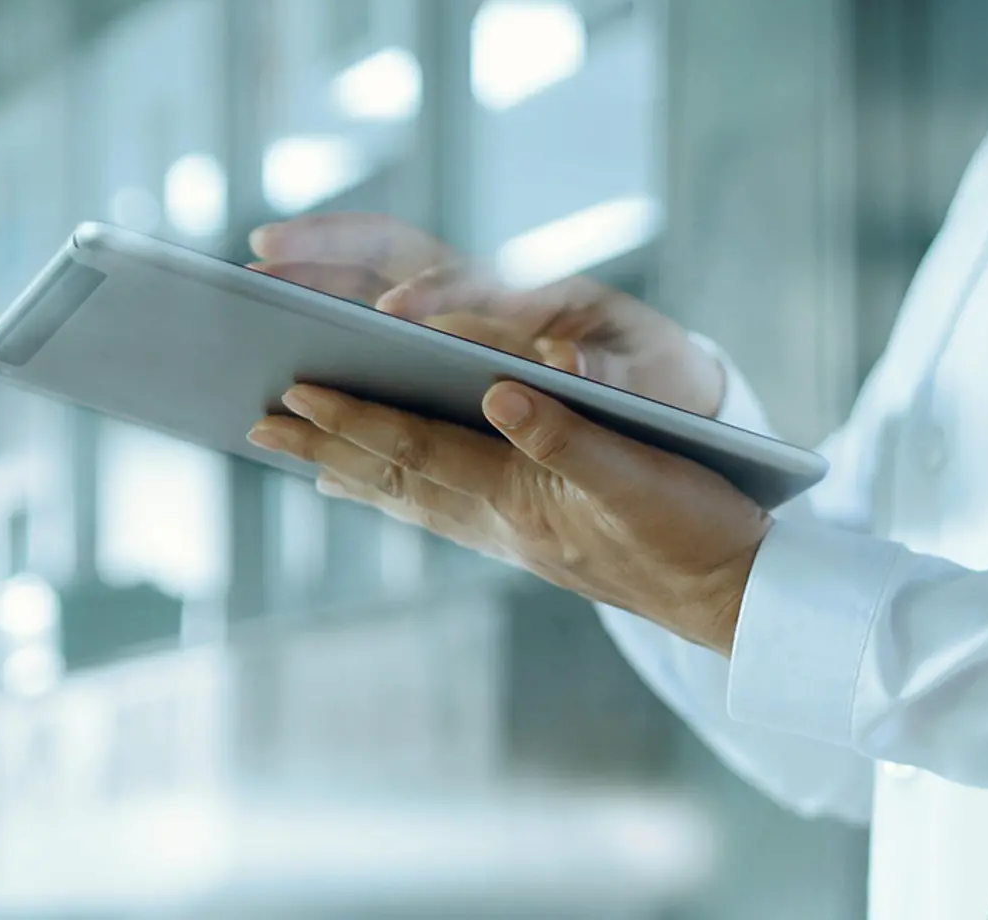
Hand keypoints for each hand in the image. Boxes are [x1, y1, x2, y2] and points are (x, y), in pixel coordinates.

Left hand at [247, 381, 769, 655]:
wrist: (730, 596)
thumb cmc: (694, 531)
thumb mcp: (639, 477)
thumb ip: (569, 436)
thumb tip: (500, 392)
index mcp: (520, 496)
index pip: (418, 448)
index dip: (355, 419)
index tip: (292, 392)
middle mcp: (503, 521)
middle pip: (395, 478)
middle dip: (325, 450)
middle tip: (257, 425)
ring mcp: (515, 536)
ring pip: (413, 499)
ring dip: (352, 474)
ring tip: (301, 458)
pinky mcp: (535, 542)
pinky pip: (445, 514)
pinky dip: (403, 496)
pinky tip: (389, 492)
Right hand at [249, 213, 726, 416]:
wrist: (664, 381)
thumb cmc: (656, 374)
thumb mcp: (646, 373)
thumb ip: (611, 369)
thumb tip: (571, 365)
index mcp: (535, 295)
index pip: (471, 280)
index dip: (433, 295)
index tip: (392, 315)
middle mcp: (489, 294)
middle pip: (396, 253)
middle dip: (331, 248)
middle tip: (260, 257)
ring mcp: (462, 316)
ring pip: (371, 282)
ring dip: (313, 281)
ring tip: (249, 300)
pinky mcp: (449, 345)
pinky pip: (375, 330)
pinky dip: (332, 334)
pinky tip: (291, 376)